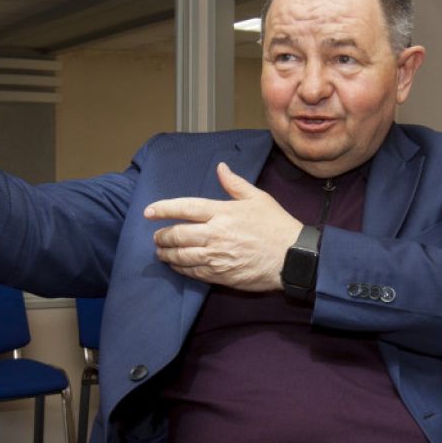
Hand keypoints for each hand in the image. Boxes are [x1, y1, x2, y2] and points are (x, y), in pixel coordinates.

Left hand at [145, 163, 303, 291]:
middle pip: (177, 234)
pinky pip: (193, 272)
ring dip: (167, 254)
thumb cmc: (276, 225)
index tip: (148, 212)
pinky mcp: (220, 275)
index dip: (163, 209)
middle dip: (162, 236)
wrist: (292, 257)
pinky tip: (177, 266)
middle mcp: (214, 234)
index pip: (184, 208)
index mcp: (222, 212)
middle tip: (156, 237)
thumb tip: (220, 167)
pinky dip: (181, 268)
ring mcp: (216, 256)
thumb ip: (235, 183)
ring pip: (181, 256)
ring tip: (161, 252)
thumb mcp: (258, 198)